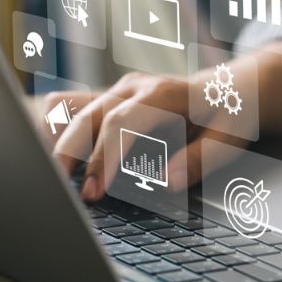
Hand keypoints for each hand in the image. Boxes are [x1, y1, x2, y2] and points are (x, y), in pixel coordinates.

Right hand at [42, 72, 246, 201]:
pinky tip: (54, 155)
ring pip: (73, 105)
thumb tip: (169, 181)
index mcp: (163, 94)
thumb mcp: (230, 138)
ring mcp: (119, 90)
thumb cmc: (230, 114)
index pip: (121, 122)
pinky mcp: (112, 99)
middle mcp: (135, 87)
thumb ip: (201, 159)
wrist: (231, 87)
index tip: (97, 191)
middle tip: (70, 193)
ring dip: (56, 137)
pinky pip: (74, 106)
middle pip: (90, 115)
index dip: (105, 157)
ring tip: (50, 173)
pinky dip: (58, 127)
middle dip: (73, 154)